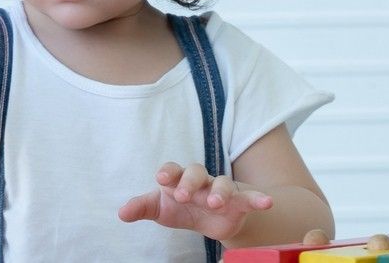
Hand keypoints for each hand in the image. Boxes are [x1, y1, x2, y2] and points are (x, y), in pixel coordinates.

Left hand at [118, 162, 272, 241]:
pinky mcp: (240, 201)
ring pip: (222, 184)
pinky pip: (250, 197)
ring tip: (215, 202)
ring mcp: (221, 189)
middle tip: (184, 195)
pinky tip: (267, 202)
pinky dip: (259, 198)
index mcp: (179, 179)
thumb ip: (143, 208)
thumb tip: (122, 213)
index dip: (168, 172)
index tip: (161, 178)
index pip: (172, 170)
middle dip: (190, 181)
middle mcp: (200, 180)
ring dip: (219, 191)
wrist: (212, 219)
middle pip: (196, 172)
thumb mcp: (161, 210)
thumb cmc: (183, 208)